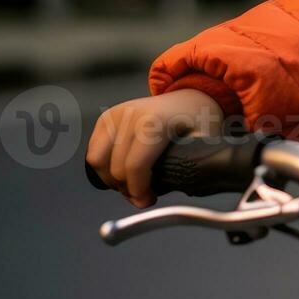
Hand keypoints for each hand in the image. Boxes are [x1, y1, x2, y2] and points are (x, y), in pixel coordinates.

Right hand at [85, 89, 224, 208]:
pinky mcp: (107, 117)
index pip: (135, 166)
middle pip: (116, 168)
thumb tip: (183, 187)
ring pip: (97, 161)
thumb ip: (195, 163)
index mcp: (156, 122)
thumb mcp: (204, 141)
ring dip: (112, 179)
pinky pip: (93, 150)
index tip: (147, 201)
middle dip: (128, 189)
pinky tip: (122, 172)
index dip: (138, 191)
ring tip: (132, 185)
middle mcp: (132, 115)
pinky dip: (104, 167)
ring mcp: (117, 114)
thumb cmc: (197, 121)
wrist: (188, 97)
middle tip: (142, 196)